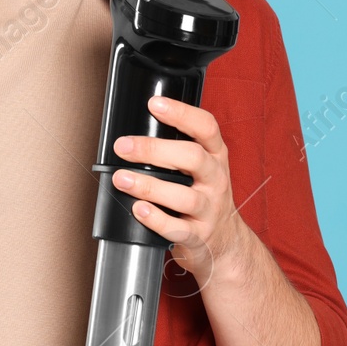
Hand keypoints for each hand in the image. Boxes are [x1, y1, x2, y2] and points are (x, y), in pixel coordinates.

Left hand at [110, 94, 248, 287]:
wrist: (224, 242)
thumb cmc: (203, 195)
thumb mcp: (201, 167)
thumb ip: (176, 149)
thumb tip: (132, 134)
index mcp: (216, 156)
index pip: (206, 127)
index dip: (181, 113)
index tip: (154, 103)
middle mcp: (216, 179)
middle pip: (193, 158)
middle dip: (155, 150)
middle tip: (123, 146)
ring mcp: (209, 209)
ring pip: (184, 196)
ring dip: (149, 186)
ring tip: (122, 179)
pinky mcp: (199, 235)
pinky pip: (178, 228)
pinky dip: (156, 219)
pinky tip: (139, 209)